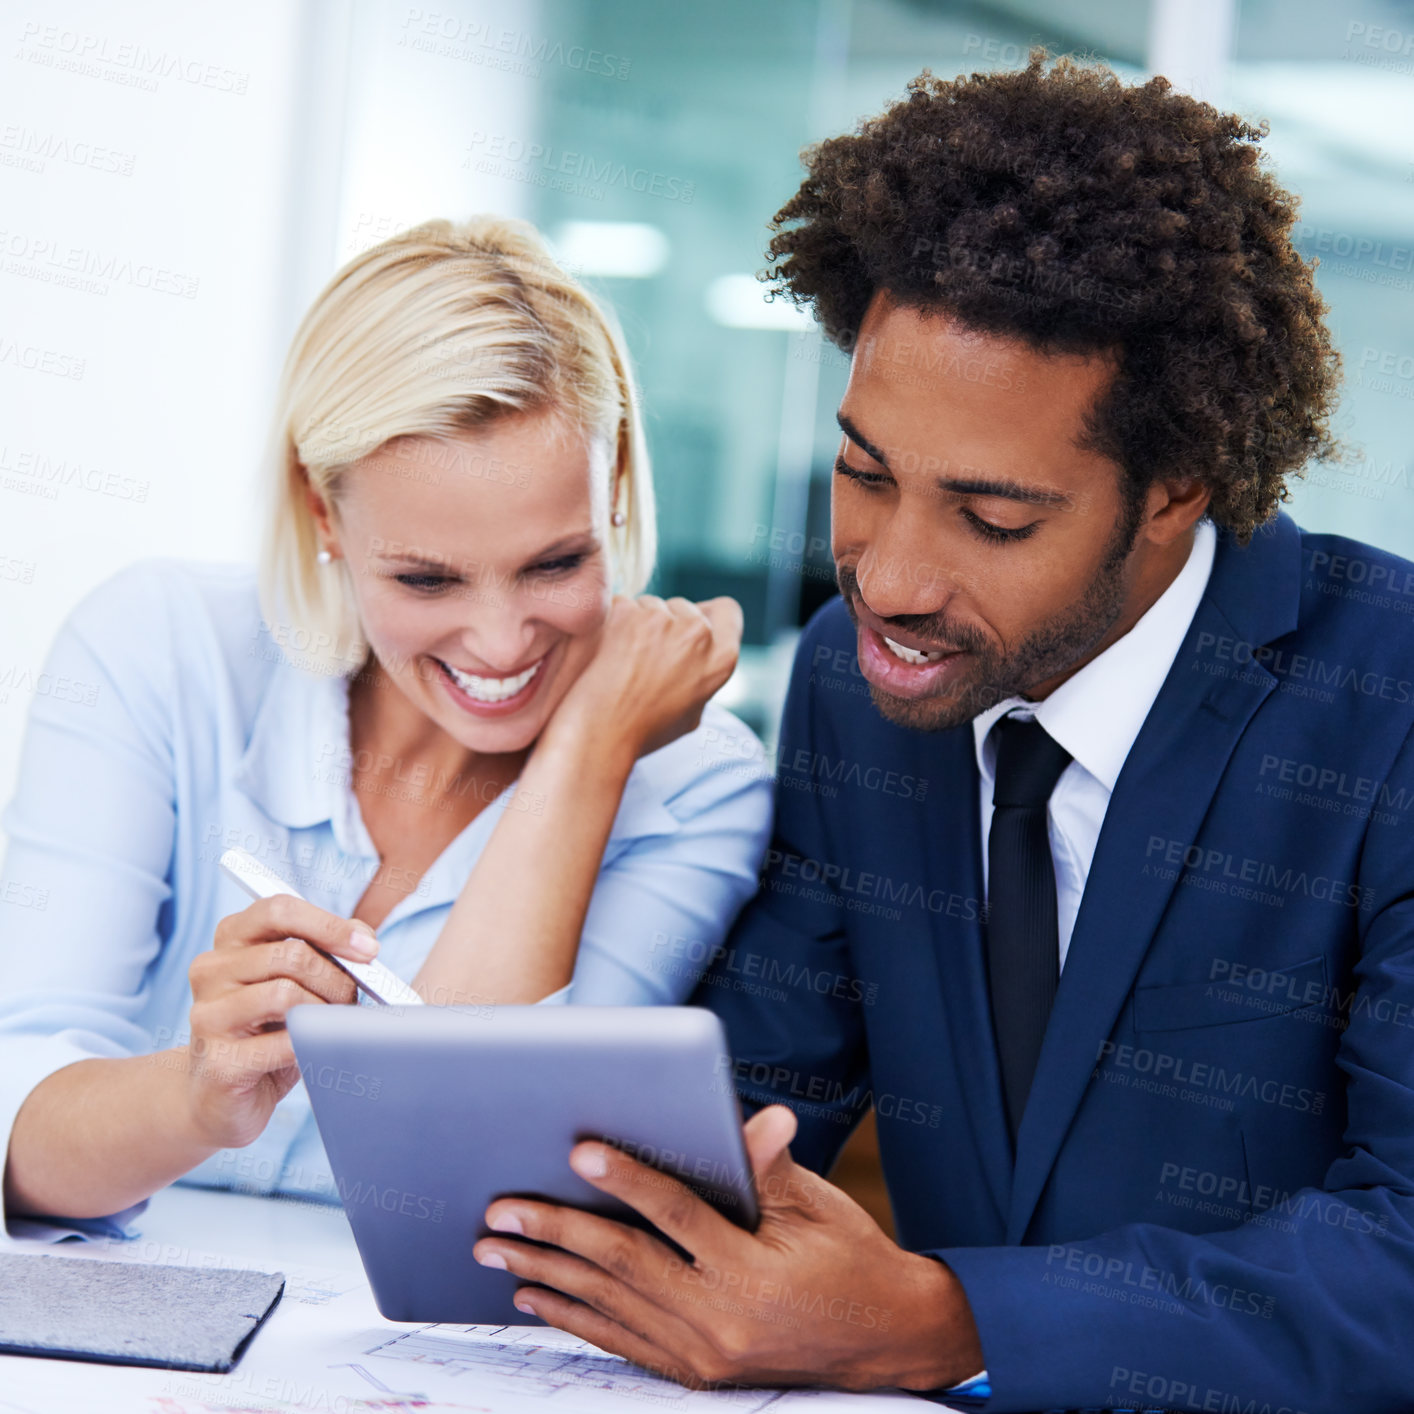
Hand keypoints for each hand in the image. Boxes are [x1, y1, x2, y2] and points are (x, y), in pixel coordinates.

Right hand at [184, 896, 375, 1148]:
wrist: (218, 1098)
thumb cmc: (267, 1031)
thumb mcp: (297, 982)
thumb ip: (326, 950)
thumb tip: (364, 937)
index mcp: (230, 938)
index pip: (278, 909)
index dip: (330, 926)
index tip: (369, 949)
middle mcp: (210, 969)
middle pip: (292, 955)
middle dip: (336, 979)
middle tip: (351, 1001)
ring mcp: (207, 1015)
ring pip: (286, 995)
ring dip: (324, 1012)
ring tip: (329, 1026)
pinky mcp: (217, 1061)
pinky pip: (283, 1043)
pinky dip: (311, 1044)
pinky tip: (314, 1051)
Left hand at [472, 1105, 983, 1391]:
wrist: (887, 1338)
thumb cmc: (850, 1257)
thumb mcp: (815, 1206)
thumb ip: (767, 1168)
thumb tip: (753, 1117)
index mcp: (753, 1271)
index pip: (677, 1216)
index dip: (627, 1180)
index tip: (579, 1151)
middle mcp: (721, 1320)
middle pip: (623, 1267)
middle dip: (556, 1231)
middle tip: (502, 1206)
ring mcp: (704, 1354)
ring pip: (609, 1306)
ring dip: (546, 1272)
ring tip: (496, 1245)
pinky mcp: (695, 1372)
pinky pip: (619, 1341)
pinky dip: (572, 1315)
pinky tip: (534, 1292)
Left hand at [541, 594, 742, 765]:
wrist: (601, 734)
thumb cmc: (645, 731)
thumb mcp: (693, 712)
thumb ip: (703, 675)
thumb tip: (700, 650)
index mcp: (722, 658)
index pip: (727, 611)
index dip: (707, 617)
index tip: (688, 628)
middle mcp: (697, 634)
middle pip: (685, 607)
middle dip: (668, 622)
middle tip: (646, 655)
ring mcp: (661, 620)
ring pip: (652, 603)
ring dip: (638, 621)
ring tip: (624, 660)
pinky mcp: (627, 612)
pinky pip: (622, 604)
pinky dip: (612, 621)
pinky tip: (606, 652)